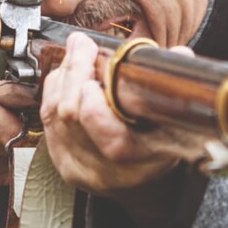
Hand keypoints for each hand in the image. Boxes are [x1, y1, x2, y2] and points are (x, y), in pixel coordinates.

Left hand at [39, 33, 208, 212]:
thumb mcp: (176, 119)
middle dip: (75, 72)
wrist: (141, 182)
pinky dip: (54, 92)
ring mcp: (82, 170)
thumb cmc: (160, 143)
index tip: (98, 71)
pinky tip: (65, 78)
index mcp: (144, 161)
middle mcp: (110, 172)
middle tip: (82, 45)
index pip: (113, 141)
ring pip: (55, 115)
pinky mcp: (63, 165)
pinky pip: (47, 121)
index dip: (97, 107)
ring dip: (63, 78)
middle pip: (74, 118)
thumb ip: (172, 86)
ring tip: (77, 55)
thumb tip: (180, 56)